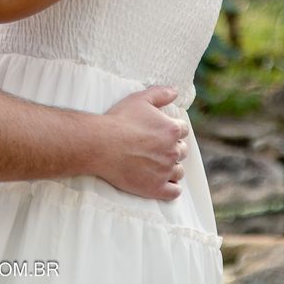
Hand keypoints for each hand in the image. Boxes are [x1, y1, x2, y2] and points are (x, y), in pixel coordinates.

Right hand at [95, 86, 189, 200]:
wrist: (101, 144)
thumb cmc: (119, 120)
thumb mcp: (140, 99)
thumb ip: (161, 93)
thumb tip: (176, 91)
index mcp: (171, 130)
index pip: (182, 130)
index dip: (172, 129)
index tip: (160, 130)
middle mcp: (172, 151)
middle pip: (182, 150)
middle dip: (172, 148)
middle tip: (156, 146)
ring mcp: (165, 172)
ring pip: (179, 171)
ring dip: (172, 167)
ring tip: (157, 164)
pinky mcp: (156, 188)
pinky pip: (173, 192)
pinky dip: (171, 188)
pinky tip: (163, 182)